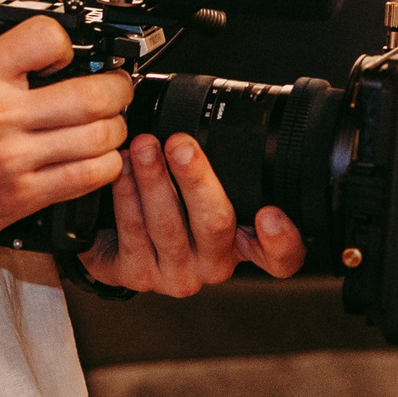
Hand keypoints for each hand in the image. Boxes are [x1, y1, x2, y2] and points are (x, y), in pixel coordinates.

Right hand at [0, 17, 133, 257]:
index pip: (50, 37)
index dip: (68, 42)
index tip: (68, 54)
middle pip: (94, 93)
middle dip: (117, 88)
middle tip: (114, 88)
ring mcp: (13, 159)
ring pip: (101, 137)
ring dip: (114, 128)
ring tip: (106, 124)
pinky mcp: (22, 197)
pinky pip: (90, 177)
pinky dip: (105, 165)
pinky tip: (94, 157)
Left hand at [82, 131, 307, 295]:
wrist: (116, 238)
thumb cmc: (169, 204)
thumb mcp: (203, 187)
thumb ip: (220, 169)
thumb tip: (214, 121)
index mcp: (243, 242)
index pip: (280, 256)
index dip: (282, 240)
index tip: (269, 215)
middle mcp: (214, 263)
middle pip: (216, 224)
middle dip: (196, 180)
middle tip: (180, 145)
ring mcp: (176, 274)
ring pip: (168, 226)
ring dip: (153, 180)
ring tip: (143, 146)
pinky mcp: (137, 275)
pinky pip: (132, 233)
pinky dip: (125, 195)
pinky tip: (120, 170)